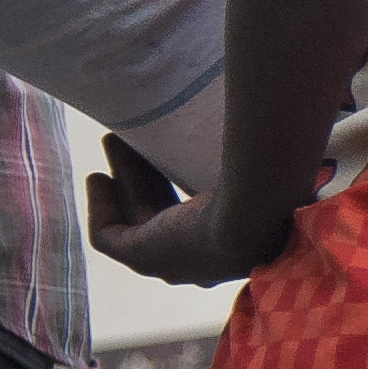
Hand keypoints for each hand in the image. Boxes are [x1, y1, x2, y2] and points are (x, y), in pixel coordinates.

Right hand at [85, 135, 275, 286]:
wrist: (256, 210)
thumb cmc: (269, 179)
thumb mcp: (262, 161)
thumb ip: (255, 145)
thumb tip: (259, 106)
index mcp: (242, 238)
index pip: (205, 211)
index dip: (181, 179)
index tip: (168, 149)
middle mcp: (208, 257)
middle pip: (166, 212)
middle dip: (146, 173)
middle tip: (133, 138)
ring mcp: (175, 262)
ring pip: (138, 218)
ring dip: (124, 179)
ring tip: (113, 140)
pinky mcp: (145, 259)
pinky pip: (108, 238)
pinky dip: (100, 207)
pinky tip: (98, 177)